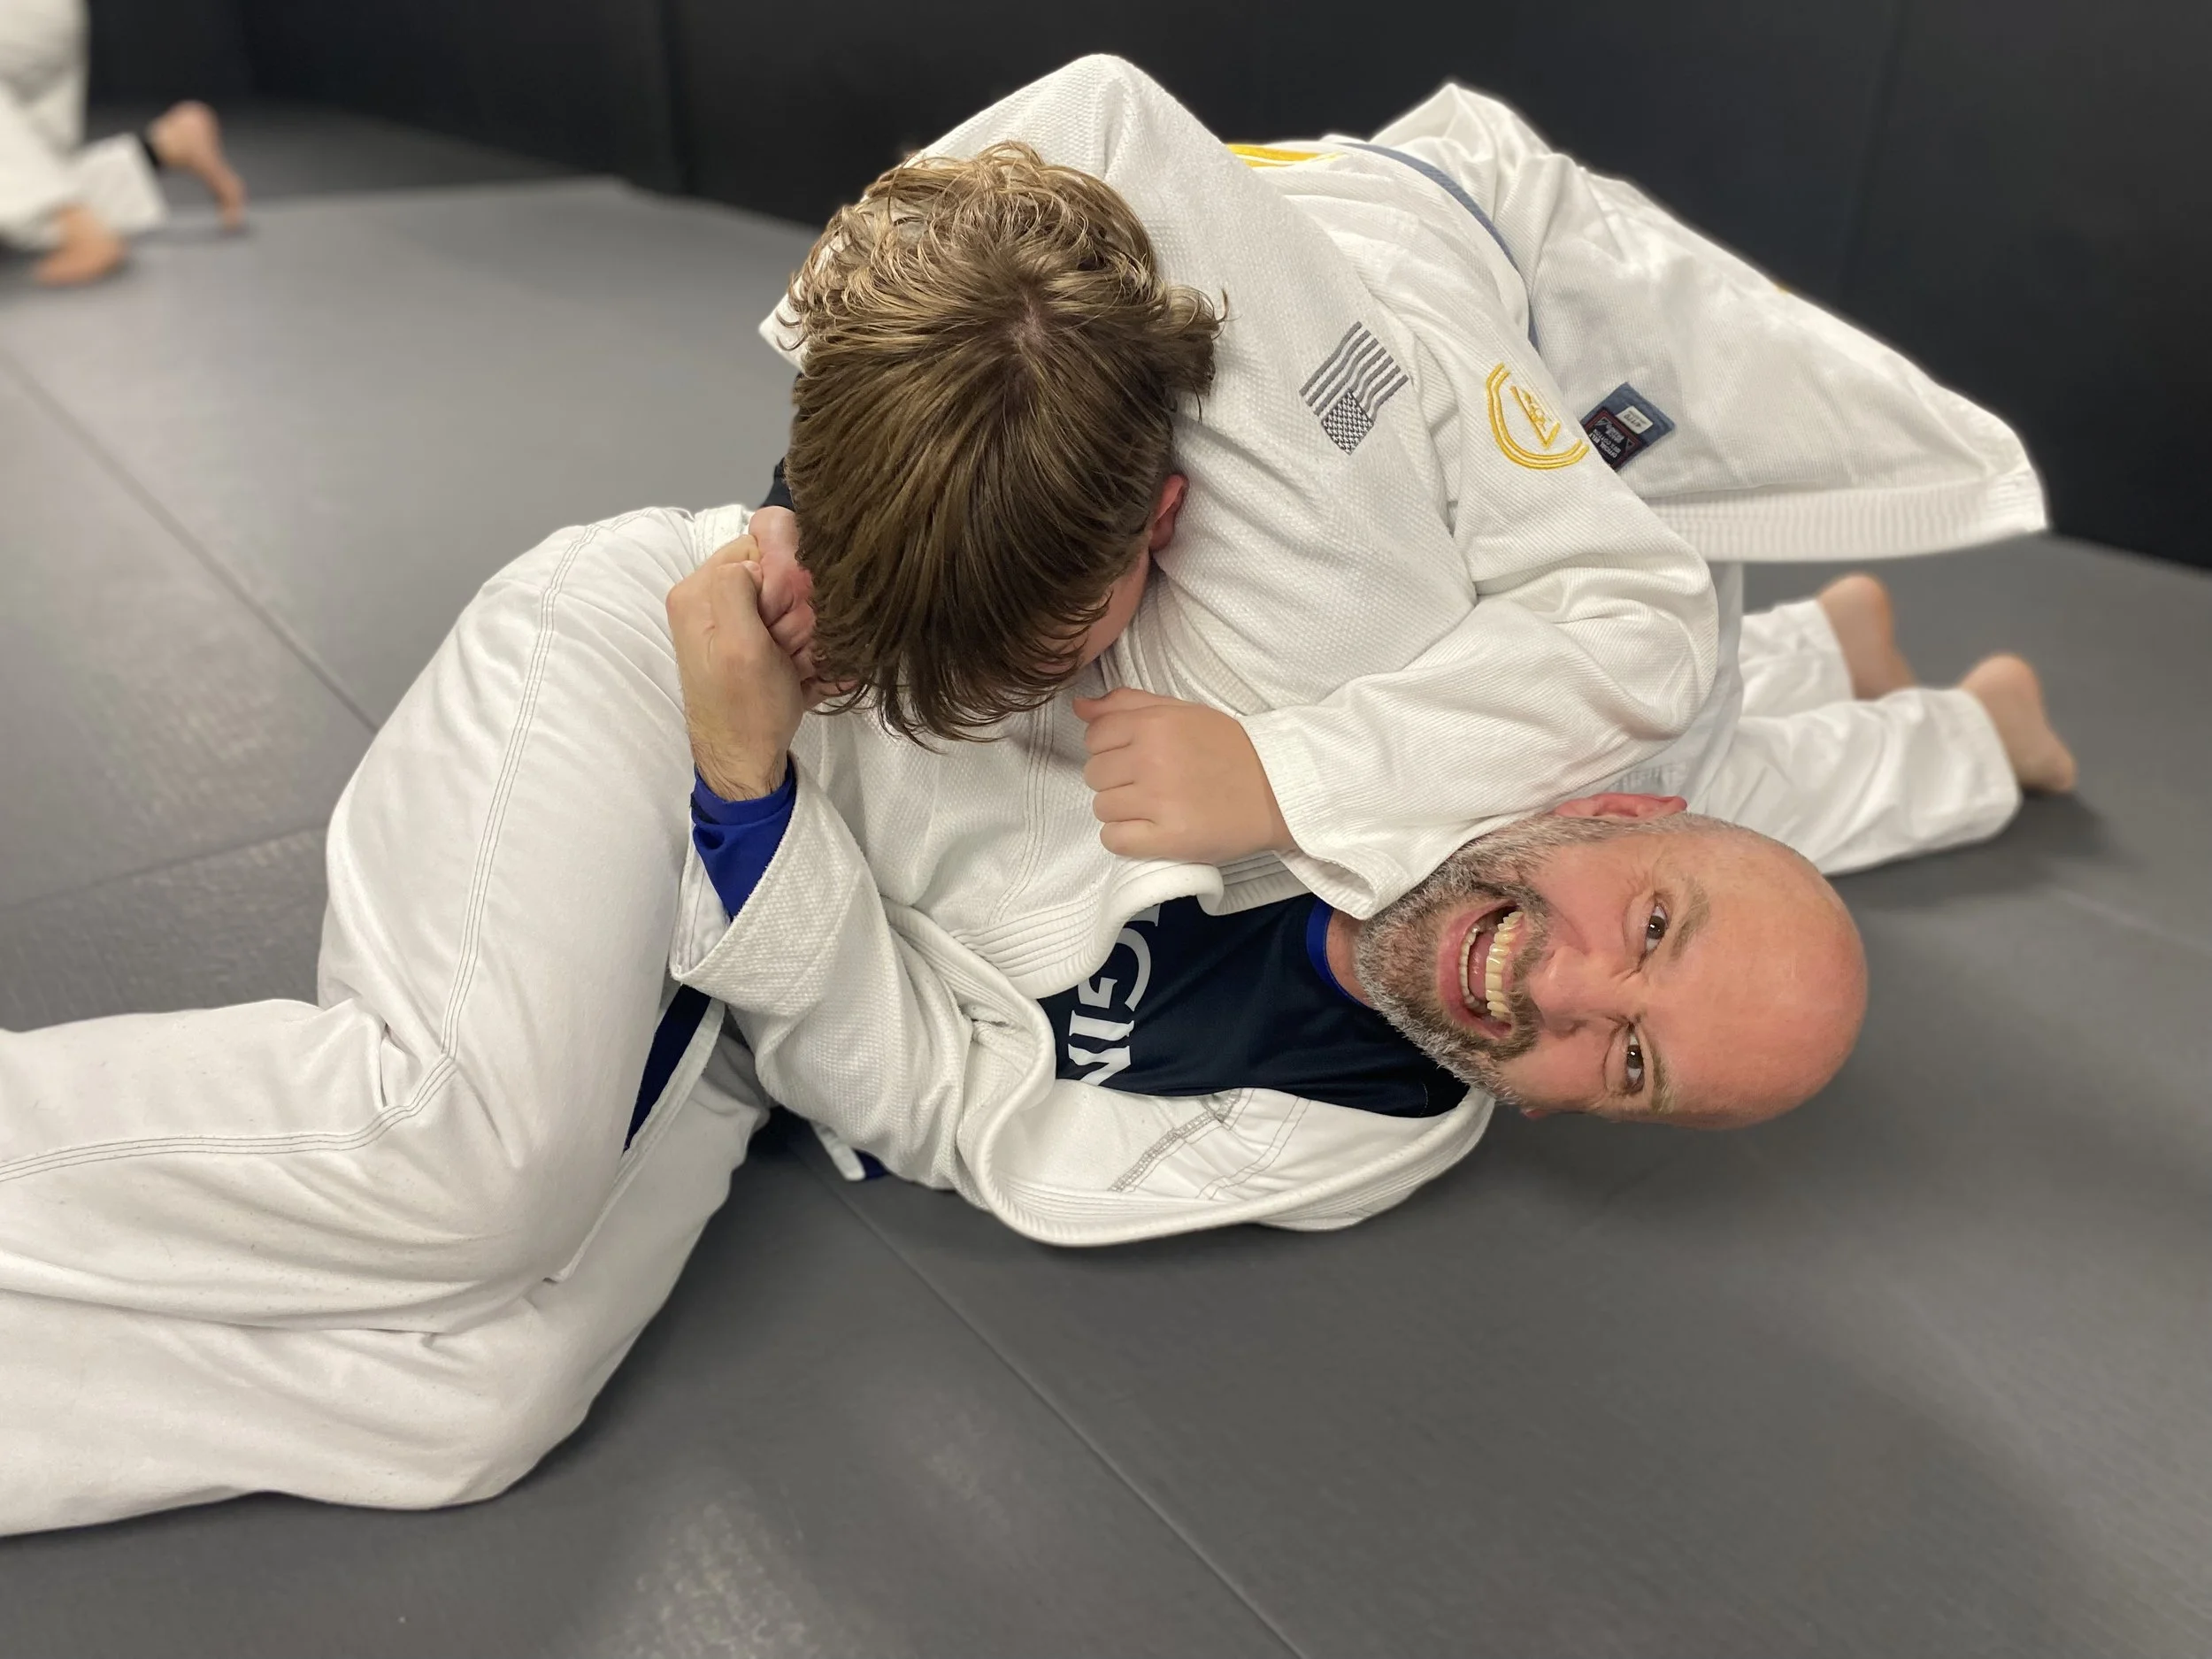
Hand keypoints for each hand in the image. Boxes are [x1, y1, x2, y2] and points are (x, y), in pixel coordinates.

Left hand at [668, 541, 806, 799]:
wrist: (746, 764)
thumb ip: (738, 586)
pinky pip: (795, 628)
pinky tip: (803, 675)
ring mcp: (733, 621)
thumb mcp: (740, 645)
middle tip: (788, 651)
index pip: (760, 546)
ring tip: (795, 668)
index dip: (785, 580)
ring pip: (794, 603)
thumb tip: (757, 555)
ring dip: (807, 635)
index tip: (781, 623)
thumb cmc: (745, 711)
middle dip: (797, 612)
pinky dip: (807, 650)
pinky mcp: (753, 642)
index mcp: (698, 590)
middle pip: (779, 574)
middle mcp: (711, 599)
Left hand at [1074, 688, 1294, 863]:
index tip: (1135, 758)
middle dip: (1115, 780)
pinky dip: (1125, 839)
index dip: (1110, 749)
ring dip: (1121, 811)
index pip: (1094, 736)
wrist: (1276, 790)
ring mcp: (1159, 800)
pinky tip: (1148, 830)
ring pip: (1102, 808)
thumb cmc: (1227, 748)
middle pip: (1094, 774)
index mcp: (1154, 724)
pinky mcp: (1168, 838)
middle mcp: (1152, 759)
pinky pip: (1114, 840)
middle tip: (1148, 784)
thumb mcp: (1182, 711)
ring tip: (1152, 808)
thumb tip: (1080, 707)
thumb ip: (1128, 704)